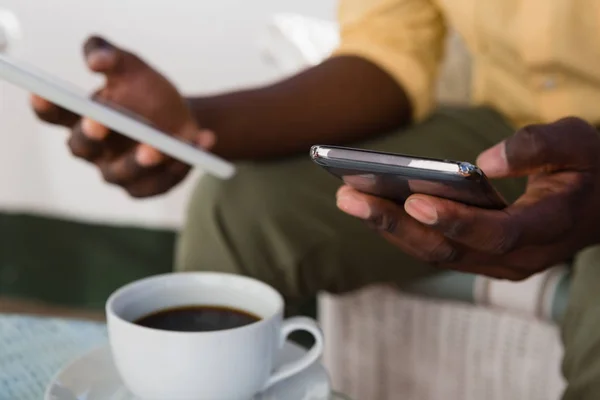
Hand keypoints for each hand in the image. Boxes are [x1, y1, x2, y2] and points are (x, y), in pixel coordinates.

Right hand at [31, 36, 215, 196]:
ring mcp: (121, 172)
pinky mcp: (149, 187)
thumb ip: (108, 54)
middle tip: (99, 122)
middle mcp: (95, 151)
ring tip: (158, 148)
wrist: (183, 117)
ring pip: (122, 173)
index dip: (46, 107)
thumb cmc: (146, 91)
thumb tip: (98, 61)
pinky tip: (202, 141)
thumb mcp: (130, 65)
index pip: (55, 115)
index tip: (41, 93)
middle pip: (83, 148)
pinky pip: (162, 181)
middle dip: (90, 136)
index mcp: (83, 119)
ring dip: (139, 161)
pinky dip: (182, 164)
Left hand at [336, 117, 599, 279]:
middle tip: (350, 197)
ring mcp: (498, 262)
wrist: (599, 204)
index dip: (457, 221)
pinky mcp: (481, 256)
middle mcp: (519, 256)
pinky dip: (402, 229)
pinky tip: (372, 205)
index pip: (498, 233)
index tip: (415, 202)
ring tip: (349, 197)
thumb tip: (485, 162)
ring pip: (436, 253)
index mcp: (549, 226)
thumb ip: (537, 147)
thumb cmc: (588, 167)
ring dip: (389, 227)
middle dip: (396, 224)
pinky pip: (436, 248)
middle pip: (450, 249)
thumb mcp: (577, 142)